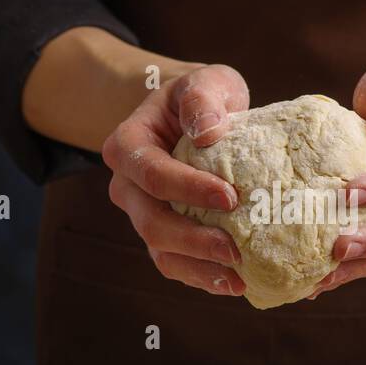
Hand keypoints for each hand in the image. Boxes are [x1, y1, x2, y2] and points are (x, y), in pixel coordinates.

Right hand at [102, 64, 248, 296]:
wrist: (195, 118)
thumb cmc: (202, 98)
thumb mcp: (205, 81)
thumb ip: (203, 97)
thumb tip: (209, 131)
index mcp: (127, 146)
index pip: (152, 173)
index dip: (187, 188)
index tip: (229, 196)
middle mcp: (128, 187)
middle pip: (151, 222)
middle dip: (192, 240)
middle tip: (234, 249)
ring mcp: (143, 215)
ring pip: (161, 251)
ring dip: (198, 269)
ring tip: (237, 279)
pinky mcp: (165, 236)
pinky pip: (177, 264)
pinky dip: (203, 277)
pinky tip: (236, 283)